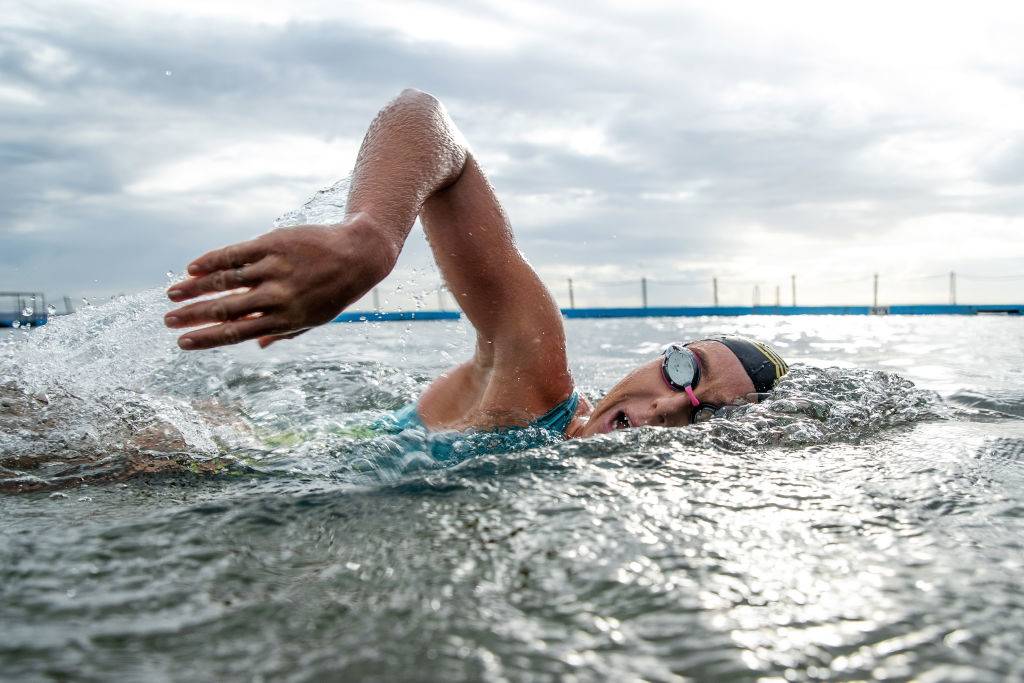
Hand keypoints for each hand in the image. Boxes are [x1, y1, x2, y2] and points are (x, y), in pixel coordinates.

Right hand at [164, 214, 395, 349]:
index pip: (238, 332)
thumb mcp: (315, 317)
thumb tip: (256, 345)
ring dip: (195, 288)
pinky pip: (236, 253)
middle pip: (227, 307)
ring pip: (226, 280)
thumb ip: (284, 331)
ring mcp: (276, 268)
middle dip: (193, 316)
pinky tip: (193, 268)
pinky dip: (212, 261)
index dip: (208, 337)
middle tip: (168, 321)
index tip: (183, 342)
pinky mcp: (274, 244)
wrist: (358, 254)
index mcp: (287, 319)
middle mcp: (279, 295)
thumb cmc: (334, 290)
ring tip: (172, 295)